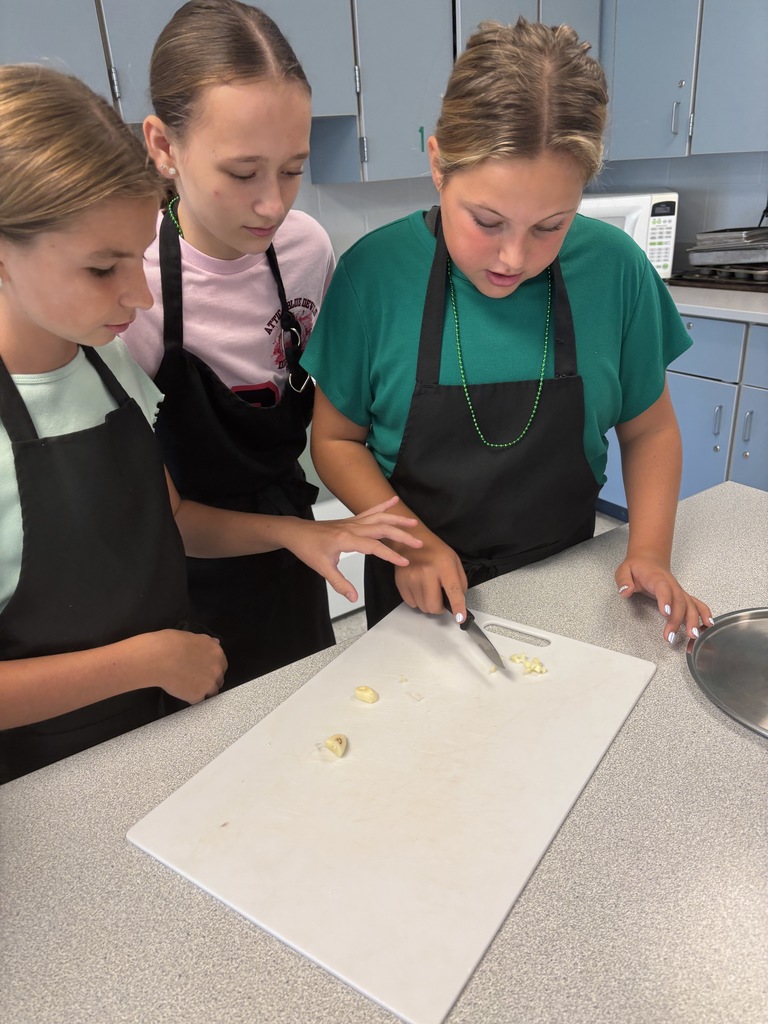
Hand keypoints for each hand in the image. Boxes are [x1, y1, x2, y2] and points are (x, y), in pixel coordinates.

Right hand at [140, 629, 227, 702]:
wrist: (159, 658)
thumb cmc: (171, 644)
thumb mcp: (193, 636)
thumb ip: (206, 642)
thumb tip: (214, 643)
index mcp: (217, 653)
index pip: (222, 665)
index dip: (212, 668)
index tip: (204, 670)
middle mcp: (216, 669)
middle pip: (219, 680)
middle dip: (209, 680)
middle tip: (195, 679)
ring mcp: (209, 684)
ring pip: (211, 692)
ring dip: (202, 691)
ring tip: (189, 687)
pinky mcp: (198, 695)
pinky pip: (198, 701)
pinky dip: (191, 698)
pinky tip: (182, 691)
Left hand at [284, 496, 422, 602]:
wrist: (297, 532)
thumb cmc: (308, 549)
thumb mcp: (322, 568)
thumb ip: (339, 583)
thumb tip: (353, 598)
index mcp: (346, 539)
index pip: (374, 547)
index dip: (390, 554)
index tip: (404, 561)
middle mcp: (352, 527)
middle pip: (382, 529)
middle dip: (401, 535)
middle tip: (418, 543)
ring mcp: (353, 522)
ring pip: (379, 517)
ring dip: (397, 519)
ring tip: (414, 522)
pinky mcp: (352, 520)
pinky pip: (370, 511)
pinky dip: (383, 505)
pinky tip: (395, 500)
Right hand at [394, 531, 467, 619]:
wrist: (412, 539)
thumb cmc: (435, 551)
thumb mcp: (454, 561)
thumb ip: (460, 582)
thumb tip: (458, 602)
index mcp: (444, 566)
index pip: (453, 591)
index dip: (458, 607)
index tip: (460, 618)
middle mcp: (427, 572)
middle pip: (433, 606)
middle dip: (439, 608)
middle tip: (440, 600)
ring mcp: (411, 577)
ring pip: (422, 607)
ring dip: (427, 604)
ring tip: (428, 590)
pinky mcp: (401, 582)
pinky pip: (411, 604)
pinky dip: (417, 601)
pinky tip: (419, 588)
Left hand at [615, 557, 712, 642]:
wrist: (648, 559)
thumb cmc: (636, 567)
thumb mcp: (623, 570)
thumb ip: (623, 581)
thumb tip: (625, 591)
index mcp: (656, 578)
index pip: (663, 588)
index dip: (666, 599)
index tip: (665, 613)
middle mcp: (671, 584)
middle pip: (678, 601)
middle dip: (677, 619)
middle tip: (671, 635)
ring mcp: (679, 590)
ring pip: (689, 604)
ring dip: (693, 620)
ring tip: (693, 635)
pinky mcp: (682, 595)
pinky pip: (696, 603)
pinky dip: (704, 613)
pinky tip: (708, 624)